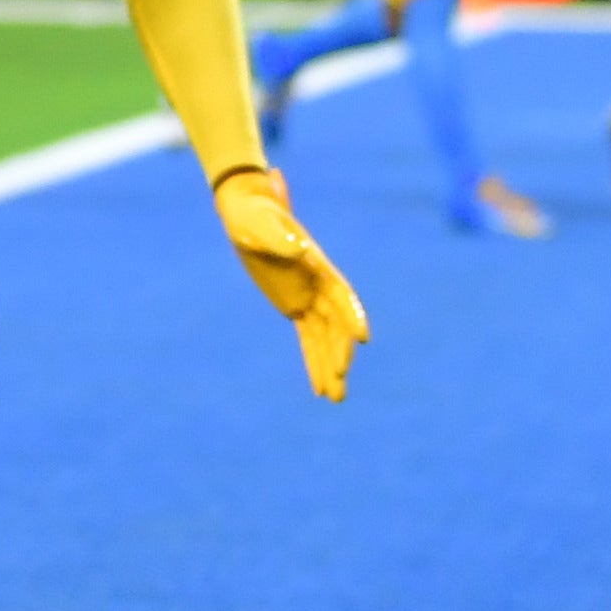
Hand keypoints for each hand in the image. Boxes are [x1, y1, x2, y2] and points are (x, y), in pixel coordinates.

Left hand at [217, 168, 365, 400]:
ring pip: (324, 339)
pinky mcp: (295, 306)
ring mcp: (309, 297)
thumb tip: (298, 249)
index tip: (362, 338)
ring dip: (330, 367)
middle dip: (339, 351)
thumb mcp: (262, 224)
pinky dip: (313, 362)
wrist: (247, 211)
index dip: (352, 315)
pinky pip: (308, 339)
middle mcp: (319, 284)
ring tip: (335, 399)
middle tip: (339, 378)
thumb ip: (280, 238)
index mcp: (317, 264)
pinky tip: (318, 388)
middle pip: (335, 325)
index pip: (341, 294)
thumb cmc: (255, 213)